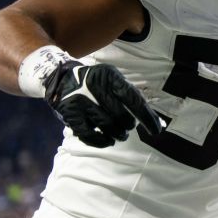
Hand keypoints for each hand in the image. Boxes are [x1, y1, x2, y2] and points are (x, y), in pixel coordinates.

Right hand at [44, 61, 163, 147]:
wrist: (61, 78)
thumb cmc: (97, 83)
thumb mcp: (114, 80)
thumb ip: (133, 98)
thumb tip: (156, 121)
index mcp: (109, 76)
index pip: (133, 99)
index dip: (146, 117)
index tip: (156, 131)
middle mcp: (94, 87)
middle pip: (120, 114)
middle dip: (128, 125)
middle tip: (128, 128)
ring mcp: (81, 101)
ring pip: (106, 125)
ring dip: (117, 134)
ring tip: (120, 135)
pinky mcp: (70, 114)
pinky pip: (89, 134)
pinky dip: (101, 141)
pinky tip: (108, 141)